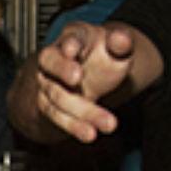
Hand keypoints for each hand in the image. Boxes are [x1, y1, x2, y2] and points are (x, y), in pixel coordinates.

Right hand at [31, 24, 135, 142]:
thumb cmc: (102, 57)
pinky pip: (58, 116)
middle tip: (76, 77)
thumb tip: (122, 38)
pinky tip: (89, 133)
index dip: (70, 43)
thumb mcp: (117, 48)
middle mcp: (54, 58)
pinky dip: (74, 126)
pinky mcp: (49, 105)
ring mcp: (48, 82)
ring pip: (57, 96)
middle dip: (62, 69)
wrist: (92, 77)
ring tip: (106, 122)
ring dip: (80, 111)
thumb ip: (121, 43)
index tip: (73, 48)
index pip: (69, 37)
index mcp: (73, 37)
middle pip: (51, 62)